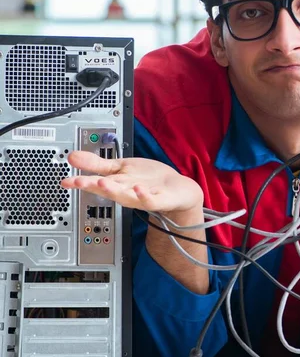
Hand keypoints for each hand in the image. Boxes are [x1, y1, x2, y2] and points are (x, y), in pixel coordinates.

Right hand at [61, 151, 203, 215]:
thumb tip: (72, 157)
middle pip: (108, 190)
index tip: (66, 181)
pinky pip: (150, 200)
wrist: (177, 190)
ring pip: (126, 197)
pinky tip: (138, 188)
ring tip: (102, 183)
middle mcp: (127, 192)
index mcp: (117, 184)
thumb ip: (97, 165)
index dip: (81, 182)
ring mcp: (143, 197)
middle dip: (93, 186)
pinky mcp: (159, 199)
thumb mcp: (120, 168)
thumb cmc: (149, 179)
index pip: (96, 183)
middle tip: (80, 182)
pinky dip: (143, 195)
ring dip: (114, 191)